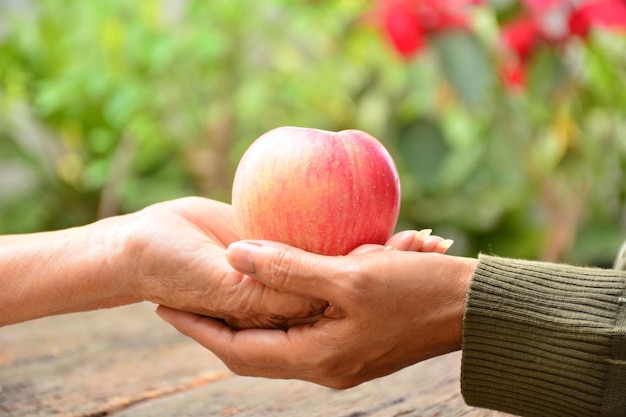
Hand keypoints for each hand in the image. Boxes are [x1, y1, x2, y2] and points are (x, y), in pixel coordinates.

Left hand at [123, 199, 448, 328]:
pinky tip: (265, 292)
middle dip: (212, 328)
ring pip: (274, 342)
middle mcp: (324, 365)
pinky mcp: (353, 341)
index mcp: (318, 357)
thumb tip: (234, 255)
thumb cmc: (415, 290)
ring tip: (208, 299)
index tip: (163, 306)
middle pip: (252, 350)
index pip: (239, 349)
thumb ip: (289, 267)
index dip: (199, 328)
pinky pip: (298, 330)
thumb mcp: (350, 274)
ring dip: (241, 322)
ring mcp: (339, 355)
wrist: (470, 309)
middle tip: (176, 304)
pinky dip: (273, 314)